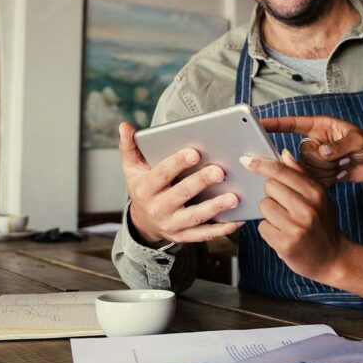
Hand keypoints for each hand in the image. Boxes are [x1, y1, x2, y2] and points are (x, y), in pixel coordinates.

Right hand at [118, 121, 242, 246]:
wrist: (143, 222)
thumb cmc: (144, 188)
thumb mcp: (132, 169)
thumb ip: (129, 147)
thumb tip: (125, 126)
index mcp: (146, 188)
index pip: (161, 174)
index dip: (177, 163)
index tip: (195, 152)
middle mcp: (158, 208)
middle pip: (181, 194)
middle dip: (201, 183)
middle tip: (220, 172)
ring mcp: (171, 224)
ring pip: (195, 217)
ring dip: (215, 208)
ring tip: (234, 197)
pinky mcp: (184, 236)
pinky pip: (203, 234)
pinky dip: (222, 229)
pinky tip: (238, 220)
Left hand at [241, 150, 349, 283]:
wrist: (333, 259)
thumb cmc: (324, 224)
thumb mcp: (320, 197)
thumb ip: (301, 174)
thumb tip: (283, 154)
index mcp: (316, 193)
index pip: (281, 171)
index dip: (261, 164)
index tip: (247, 161)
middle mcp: (307, 209)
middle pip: (269, 187)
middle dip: (272, 194)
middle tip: (285, 205)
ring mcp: (296, 227)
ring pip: (264, 206)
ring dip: (270, 213)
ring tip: (285, 221)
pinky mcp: (285, 244)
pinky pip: (262, 227)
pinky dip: (269, 230)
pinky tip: (283, 234)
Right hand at [261, 115, 362, 186]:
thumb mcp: (360, 141)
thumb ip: (341, 145)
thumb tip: (323, 152)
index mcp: (321, 126)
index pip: (293, 124)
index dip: (276, 124)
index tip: (260, 123)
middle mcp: (314, 141)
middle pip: (301, 153)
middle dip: (322, 160)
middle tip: (342, 158)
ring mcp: (315, 159)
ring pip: (307, 169)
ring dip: (328, 171)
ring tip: (344, 164)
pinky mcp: (318, 173)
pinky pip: (313, 180)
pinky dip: (329, 179)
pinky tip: (341, 173)